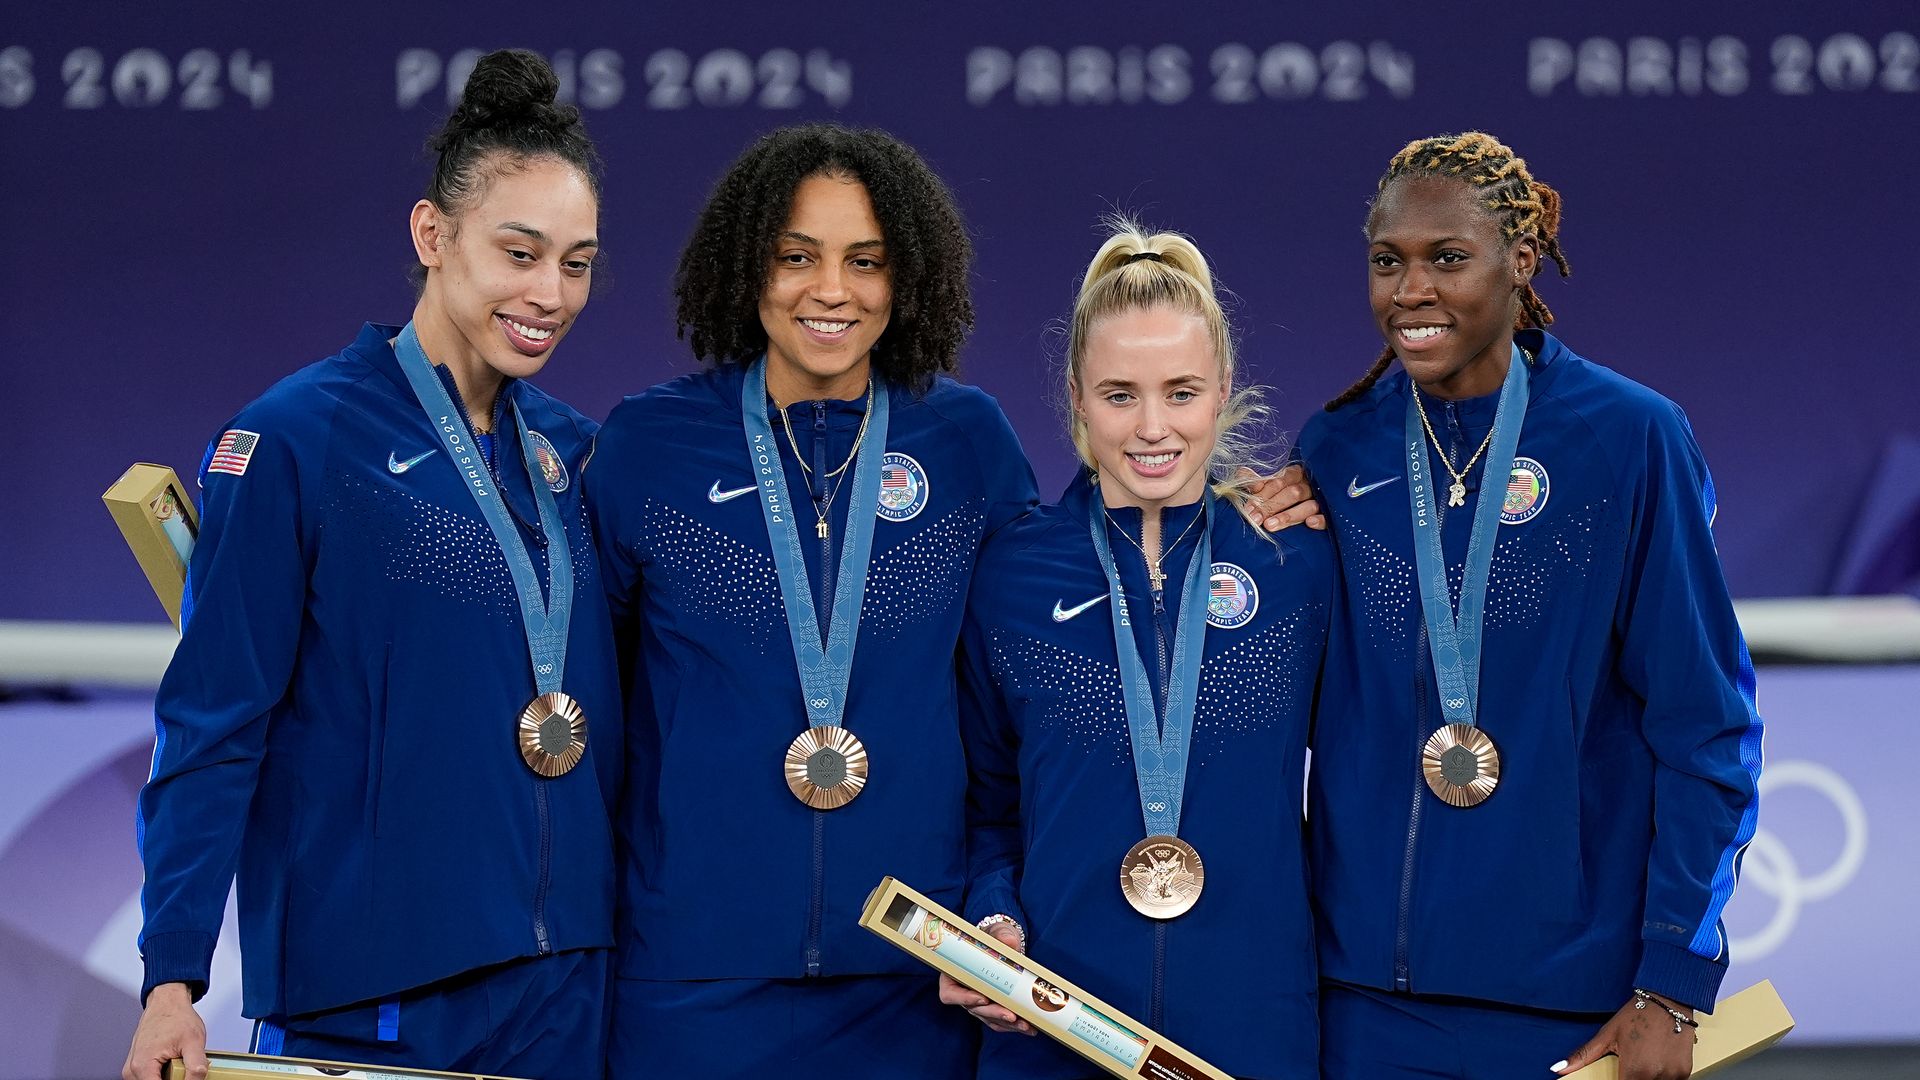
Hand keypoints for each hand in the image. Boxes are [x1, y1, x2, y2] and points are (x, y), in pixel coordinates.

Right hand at [124, 983, 207, 1079]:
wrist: (167, 1003)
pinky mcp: (136, 1066)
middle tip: (183, 1065)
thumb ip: (196, 1066)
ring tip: (178, 1062)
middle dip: (172, 1079)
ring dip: (167, 1078)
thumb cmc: (176, 1016)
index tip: (185, 1077)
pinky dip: (163, 1074)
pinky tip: (172, 1062)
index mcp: (142, 1065)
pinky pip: (150, 1077)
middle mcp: (132, 1069)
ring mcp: (132, 1068)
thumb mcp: (194, 1042)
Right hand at [936, 923, 1035, 1035]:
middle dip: (994, 1014)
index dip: (964, 998)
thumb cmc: (993, 938)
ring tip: (1025, 1025)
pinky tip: (1030, 1027)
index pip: (950, 993)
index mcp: (955, 974)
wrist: (1004, 943)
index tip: (983, 998)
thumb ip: (1001, 936)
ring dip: (1008, 1024)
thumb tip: (1009, 942)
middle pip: (974, 1009)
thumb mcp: (996, 932)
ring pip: (990, 1019)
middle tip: (1011, 1015)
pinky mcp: (993, 1009)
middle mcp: (964, 992)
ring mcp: (978, 1003)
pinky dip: (1015, 1025)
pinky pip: (1001, 1021)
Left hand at [1239, 465, 1325, 532]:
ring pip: (1308, 505)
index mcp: (1295, 474)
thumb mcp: (1274, 484)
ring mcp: (1323, 499)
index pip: (1279, 481)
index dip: (1262, 494)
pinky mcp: (1333, 514)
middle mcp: (1309, 485)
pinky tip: (1310, 523)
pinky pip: (1329, 517)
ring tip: (1270, 525)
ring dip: (1289, 515)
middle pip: (1291, 493)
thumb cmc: (1289, 493)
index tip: (1248, 508)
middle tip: (1254, 519)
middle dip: (1271, 506)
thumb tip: (1241, 473)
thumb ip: (1259, 480)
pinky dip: (1320, 519)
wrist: (1321, 501)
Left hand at [1553, 992, 1694, 1078]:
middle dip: (1632, 1078)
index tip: (1618, 1075)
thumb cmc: (1637, 1015)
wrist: (1668, 1000)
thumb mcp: (1607, 1035)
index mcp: (1635, 1070)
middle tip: (1630, 1064)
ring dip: (1648, 1077)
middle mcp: (1656, 1076)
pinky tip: (1656, 1059)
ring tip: (1644, 1059)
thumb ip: (1584, 1056)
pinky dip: (1663, 1076)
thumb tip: (1558, 1068)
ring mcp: (1673, 1075)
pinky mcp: (1685, 1072)